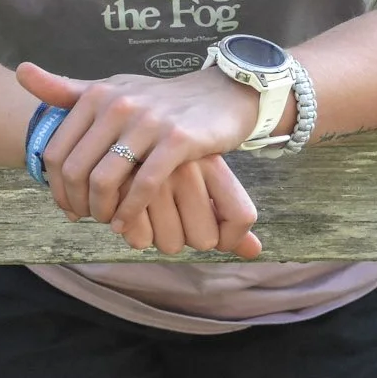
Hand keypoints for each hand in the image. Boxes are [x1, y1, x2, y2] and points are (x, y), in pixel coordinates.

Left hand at [17, 61, 263, 255]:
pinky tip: (127, 223)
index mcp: (96, 95)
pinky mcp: (177, 140)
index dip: (55, 186)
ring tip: (106, 222)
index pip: (56, 152)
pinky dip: (130, 211)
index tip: (66, 205)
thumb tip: (21, 72)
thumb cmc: (159, 100)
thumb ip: (66, 89)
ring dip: (101, 211)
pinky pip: (143, 185)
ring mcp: (148, 122)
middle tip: (84, 219)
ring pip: (105, 180)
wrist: (219, 95)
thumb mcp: (112, 90)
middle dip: (75, 203)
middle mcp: (118, 105)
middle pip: (75, 169)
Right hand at [112, 154, 262, 257]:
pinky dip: (134, 235)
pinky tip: (126, 218)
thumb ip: (228, 215)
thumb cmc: (170, 162)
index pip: (242, 216)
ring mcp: (155, 176)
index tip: (217, 237)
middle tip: (173, 220)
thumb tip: (255, 252)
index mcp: (213, 162)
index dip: (232, 238)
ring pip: (172, 244)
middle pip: (205, 239)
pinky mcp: (122, 187)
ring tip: (148, 214)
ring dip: (159, 238)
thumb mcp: (204, 178)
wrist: (121, 125)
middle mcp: (188, 167)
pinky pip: (141, 240)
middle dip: (188, 238)